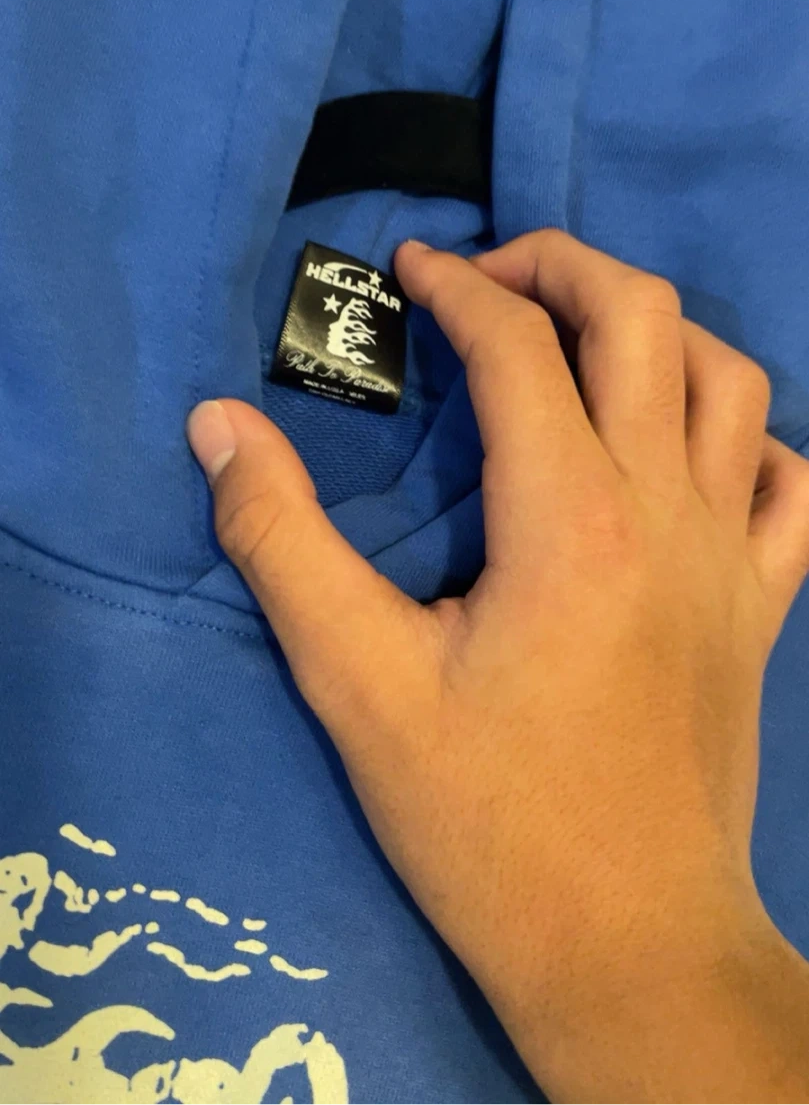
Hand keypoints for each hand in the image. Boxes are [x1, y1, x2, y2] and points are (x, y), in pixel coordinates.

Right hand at [187, 229, 808, 1102]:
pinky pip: (790, 481)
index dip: (457, 286)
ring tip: (579, 341)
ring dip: (655, 328)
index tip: (409, 270)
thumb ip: (282, 544)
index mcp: (569, 518)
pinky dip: (745, 435)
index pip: (519, 345)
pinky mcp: (764, 607)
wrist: (627, 946)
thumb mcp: (357, 686)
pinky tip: (688, 450)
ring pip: (729, 377)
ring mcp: (733, 556)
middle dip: (560, 263)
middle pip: (641, 316)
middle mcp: (666, 511)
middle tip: (487, 277)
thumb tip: (218, 427)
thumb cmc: (488, 824)